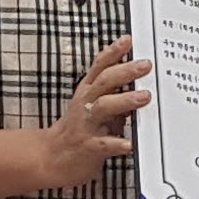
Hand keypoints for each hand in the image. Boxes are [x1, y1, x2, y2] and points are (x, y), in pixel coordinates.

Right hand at [39, 37, 149, 190]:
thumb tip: (142, 77)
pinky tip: (131, 143)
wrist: (52, 158)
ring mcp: (87, 125)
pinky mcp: (89, 147)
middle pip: (104, 82)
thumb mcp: (94, 105)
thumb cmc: (81, 129)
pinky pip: (104, 144)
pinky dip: (118, 143)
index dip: (113, 52)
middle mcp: (86, 104)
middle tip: (146, 65)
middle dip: (125, 71)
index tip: (129, 39)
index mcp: (88, 91)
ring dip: (124, 101)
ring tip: (144, 97)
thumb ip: (114, 92)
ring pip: (103, 107)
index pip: (100, 67)